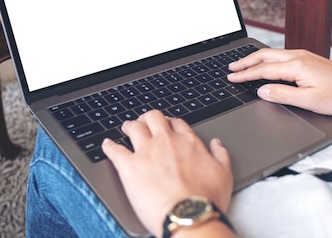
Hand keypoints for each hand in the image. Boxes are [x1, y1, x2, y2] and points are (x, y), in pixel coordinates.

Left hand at [102, 110, 232, 237]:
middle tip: (144, 123)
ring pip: (134, 127)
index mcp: (188, 142)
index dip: (170, 122)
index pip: (176, 123)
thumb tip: (217, 144)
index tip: (167, 126)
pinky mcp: (129, 167)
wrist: (188, 215)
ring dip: (129, 126)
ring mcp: (146, 152)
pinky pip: (115, 150)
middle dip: (147, 118)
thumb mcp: (224, 174)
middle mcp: (166, 141)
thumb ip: (221, 155)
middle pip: (153, 118)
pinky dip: (109, 146)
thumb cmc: (206, 198)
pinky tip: (107, 145)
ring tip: (126, 128)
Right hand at [228, 48, 331, 112]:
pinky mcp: (308, 58)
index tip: (232, 78)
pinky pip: (281, 55)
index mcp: (296, 66)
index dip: (246, 75)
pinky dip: (267, 59)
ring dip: (256, 59)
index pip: (263, 70)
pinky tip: (265, 64)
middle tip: (230, 68)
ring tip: (242, 65)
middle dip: (246, 61)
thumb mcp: (309, 101)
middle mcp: (298, 56)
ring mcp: (303, 56)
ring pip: (272, 53)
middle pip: (265, 55)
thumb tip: (262, 91)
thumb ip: (283, 94)